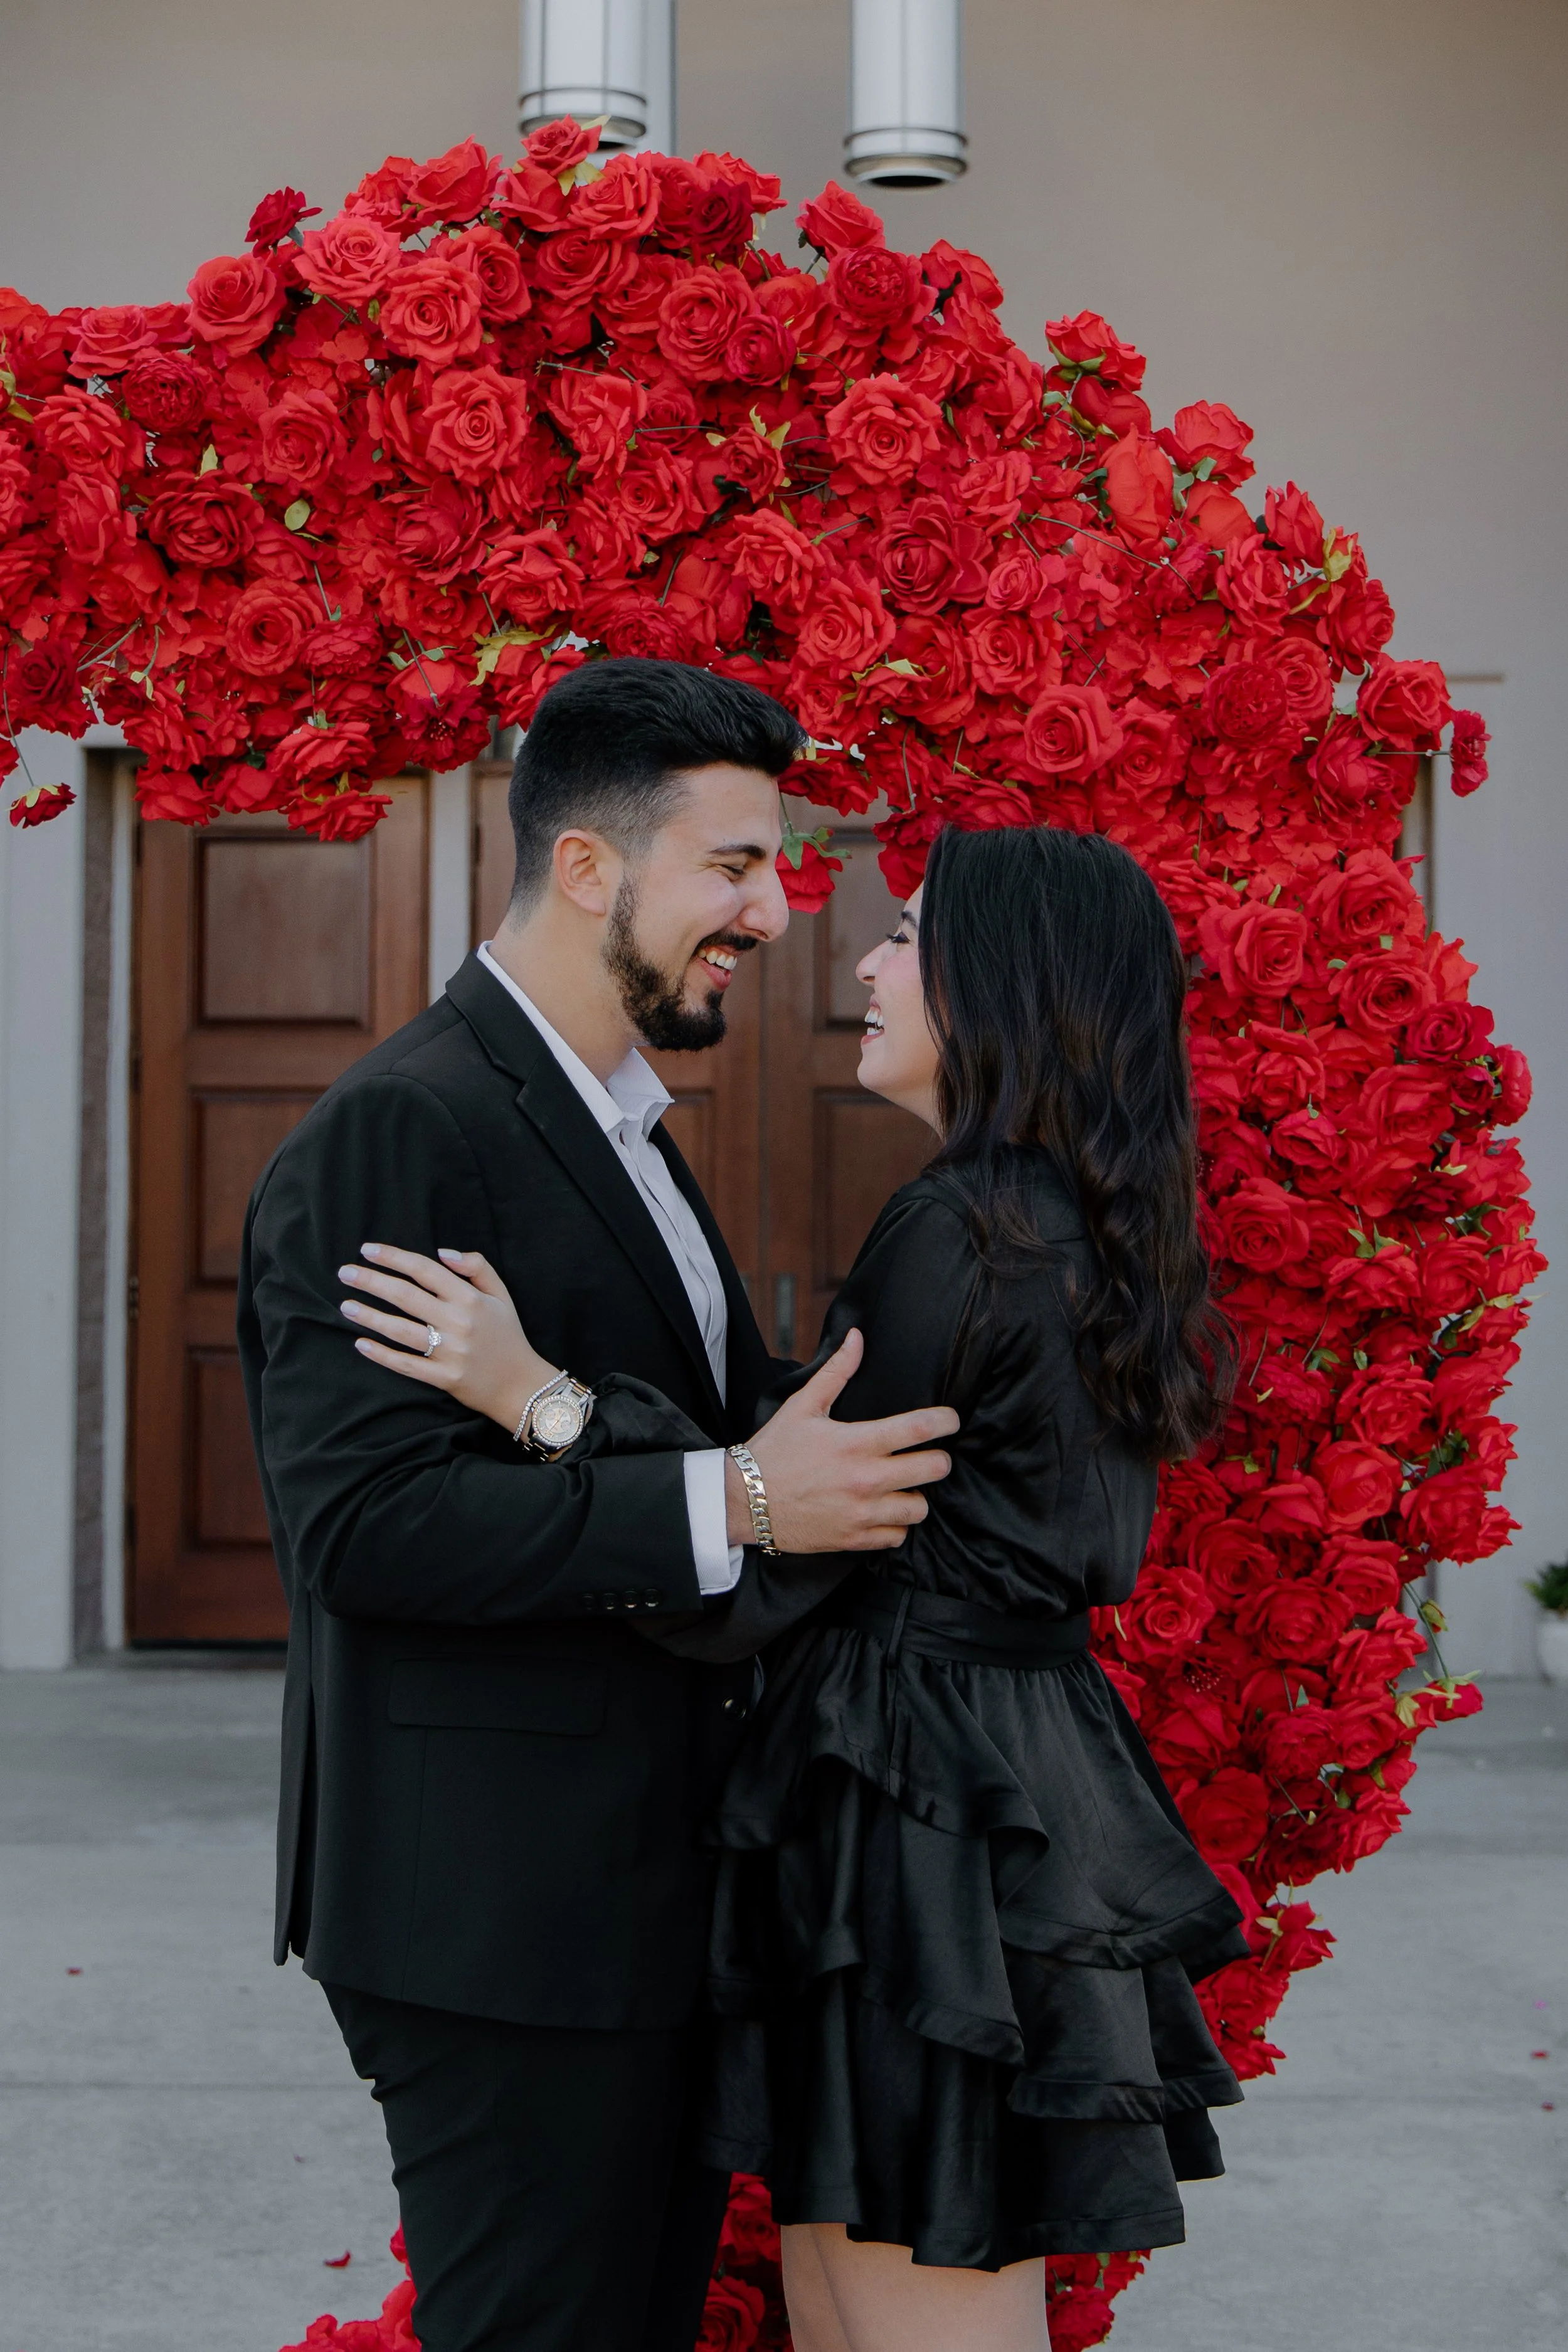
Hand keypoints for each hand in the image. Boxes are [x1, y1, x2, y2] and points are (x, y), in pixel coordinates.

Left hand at [339, 1243, 558, 1435]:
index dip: (394, 1258)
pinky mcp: (444, 1378)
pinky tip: (361, 1343)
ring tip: (346, 1305)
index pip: (425, 1270)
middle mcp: (458, 1322)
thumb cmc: (508, 1336)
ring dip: (370, 1316)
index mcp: (470, 1299)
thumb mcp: (501, 1295)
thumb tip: (442, 1252)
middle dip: (371, 1282)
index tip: (367, 1250)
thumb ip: (477, 1267)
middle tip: (345, 1273)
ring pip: (400, 1330)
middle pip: (406, 1296)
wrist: (522, 1385)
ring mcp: (450, 1352)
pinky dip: (382, 1354)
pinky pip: (406, 1364)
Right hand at [727, 1329, 958, 1553]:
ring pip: (920, 1508)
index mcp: (856, 1442)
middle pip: (934, 1470)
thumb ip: (836, 1372)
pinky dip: (895, 1526)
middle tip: (929, 1456)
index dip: (945, 1421)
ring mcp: (862, 1512)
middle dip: (938, 1460)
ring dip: (916, 1496)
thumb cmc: (774, 1452)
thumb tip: (857, 1338)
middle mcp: (866, 1478)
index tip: (951, 1420)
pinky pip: (897, 1537)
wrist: (743, 1502)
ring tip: (902, 1487)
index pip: (919, 1428)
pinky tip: (883, 1512)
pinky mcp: (854, 1539)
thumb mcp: (802, 1406)